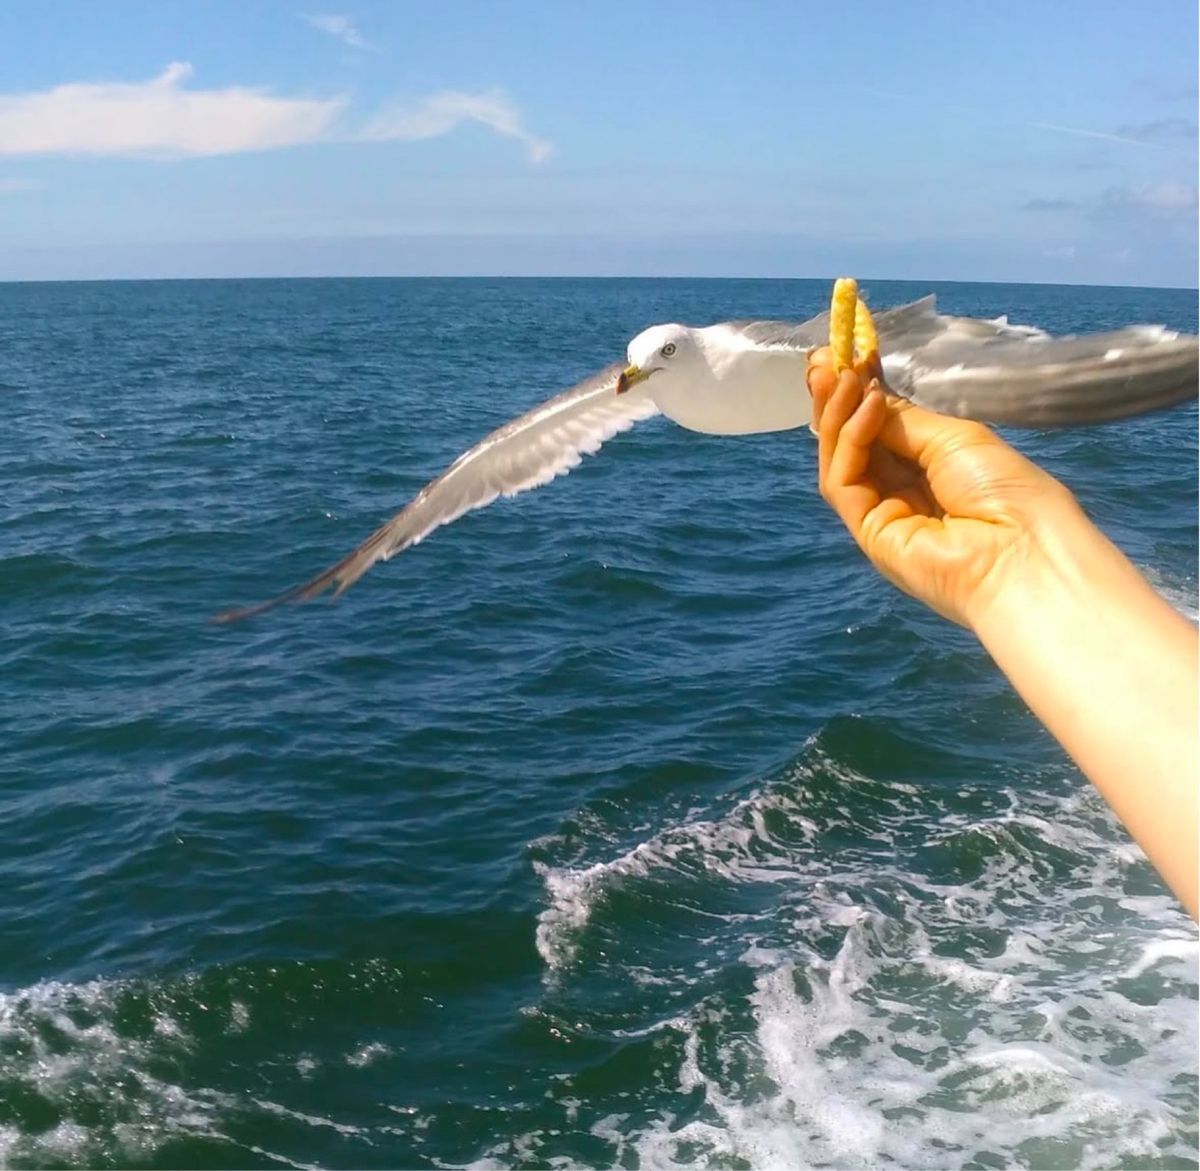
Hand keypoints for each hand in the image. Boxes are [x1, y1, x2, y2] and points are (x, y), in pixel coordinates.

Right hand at [805, 347, 1076, 628]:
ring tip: (841, 372)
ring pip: (840, 459)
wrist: (1024, 552)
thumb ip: (902, 420)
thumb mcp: (954, 438)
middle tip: (825, 356)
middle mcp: (901, 492)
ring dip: (836, 413)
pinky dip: (851, 439)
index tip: (850, 353)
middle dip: (836, 399)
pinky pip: (844, 480)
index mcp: (930, 471)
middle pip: (853, 443)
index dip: (860, 394)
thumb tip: (862, 394)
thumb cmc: (1007, 491)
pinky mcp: (867, 531)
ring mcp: (881, 514)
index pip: (881, 429)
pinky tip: (866, 406)